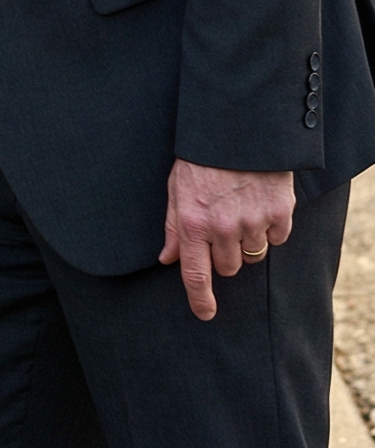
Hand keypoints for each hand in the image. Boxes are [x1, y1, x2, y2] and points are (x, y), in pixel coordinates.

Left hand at [159, 159, 295, 320]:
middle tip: (221, 225)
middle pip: (228, 267)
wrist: (238, 132)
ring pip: (253, 255)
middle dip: (224, 255)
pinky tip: (260, 204)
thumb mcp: (176, 189)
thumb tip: (167, 259)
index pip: (195, 274)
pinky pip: (277, 239)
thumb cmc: (201, 160)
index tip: (204, 314)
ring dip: (247, 241)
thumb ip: (174, 227)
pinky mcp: (280, 214)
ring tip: (239, 209)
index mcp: (193, 222)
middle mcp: (223, 227)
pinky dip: (271, 228)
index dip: (200, 299)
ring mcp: (253, 222)